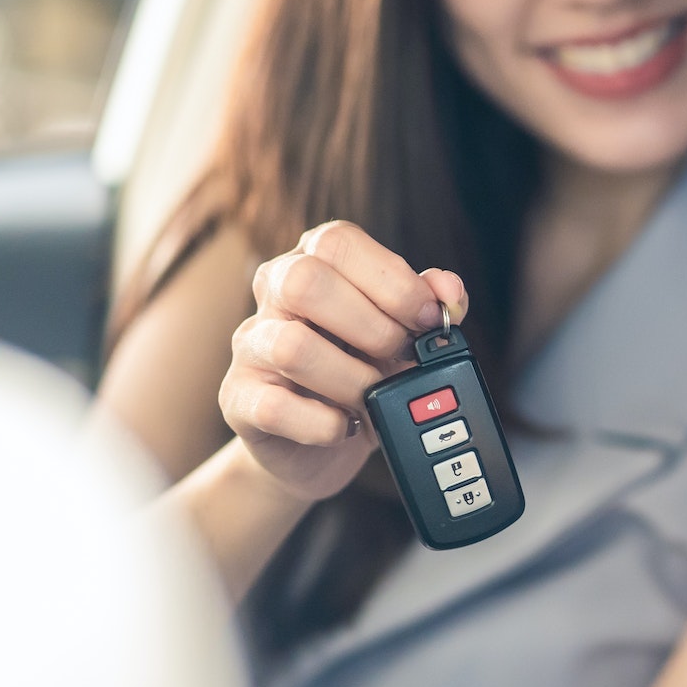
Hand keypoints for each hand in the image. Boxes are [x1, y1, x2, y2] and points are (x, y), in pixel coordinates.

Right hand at [221, 220, 469, 502]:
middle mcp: (273, 293)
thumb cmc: (361, 370)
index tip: (430, 318)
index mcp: (314, 260)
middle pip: (304, 281)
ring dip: (352, 379)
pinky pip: (273, 407)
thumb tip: (448, 292)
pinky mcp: (239, 399)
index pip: (338, 242)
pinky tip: (345, 426)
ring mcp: (250, 345)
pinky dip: (324, 423)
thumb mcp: (402, 331)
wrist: (317, 443)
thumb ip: (427, 302)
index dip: (392, 280)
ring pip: (291, 346)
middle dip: (372, 326)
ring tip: (375, 396)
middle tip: (401, 356)